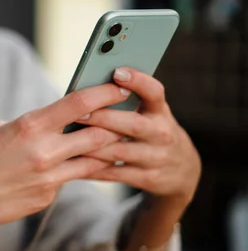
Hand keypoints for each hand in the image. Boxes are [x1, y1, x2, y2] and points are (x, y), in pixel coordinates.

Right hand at [0, 83, 131, 233]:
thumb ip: (25, 125)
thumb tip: (44, 122)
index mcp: (29, 126)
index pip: (80, 104)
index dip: (105, 93)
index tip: (120, 87)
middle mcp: (44, 152)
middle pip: (98, 134)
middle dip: (114, 125)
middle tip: (123, 119)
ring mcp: (48, 178)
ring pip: (93, 162)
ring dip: (102, 151)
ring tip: (109, 144)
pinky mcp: (46, 197)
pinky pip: (69, 180)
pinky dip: (72, 172)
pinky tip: (66, 168)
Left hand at [81, 67, 200, 211]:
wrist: (182, 170)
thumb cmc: (153, 132)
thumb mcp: (151, 114)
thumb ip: (128, 102)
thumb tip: (88, 87)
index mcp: (160, 112)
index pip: (154, 92)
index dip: (138, 81)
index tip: (118, 72)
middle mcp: (162, 133)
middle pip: (132, 124)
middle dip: (103, 118)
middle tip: (78, 113)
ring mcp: (156, 158)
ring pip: (119, 151)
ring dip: (93, 146)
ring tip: (69, 139)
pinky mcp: (147, 178)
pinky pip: (114, 173)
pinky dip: (92, 169)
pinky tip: (73, 162)